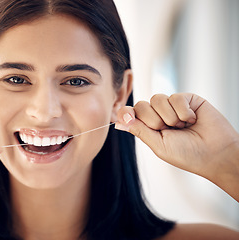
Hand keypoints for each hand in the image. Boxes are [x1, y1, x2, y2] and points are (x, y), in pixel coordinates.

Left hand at [115, 93, 238, 200]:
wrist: (216, 154)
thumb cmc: (187, 154)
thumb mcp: (158, 145)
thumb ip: (139, 130)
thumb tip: (118, 122)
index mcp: (149, 127)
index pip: (131, 113)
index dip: (127, 113)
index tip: (127, 117)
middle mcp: (158, 115)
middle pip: (141, 105)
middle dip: (154, 121)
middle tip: (170, 131)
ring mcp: (172, 106)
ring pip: (156, 99)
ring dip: (170, 117)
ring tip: (183, 126)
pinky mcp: (186, 99)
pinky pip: (175, 97)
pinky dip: (184, 112)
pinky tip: (193, 120)